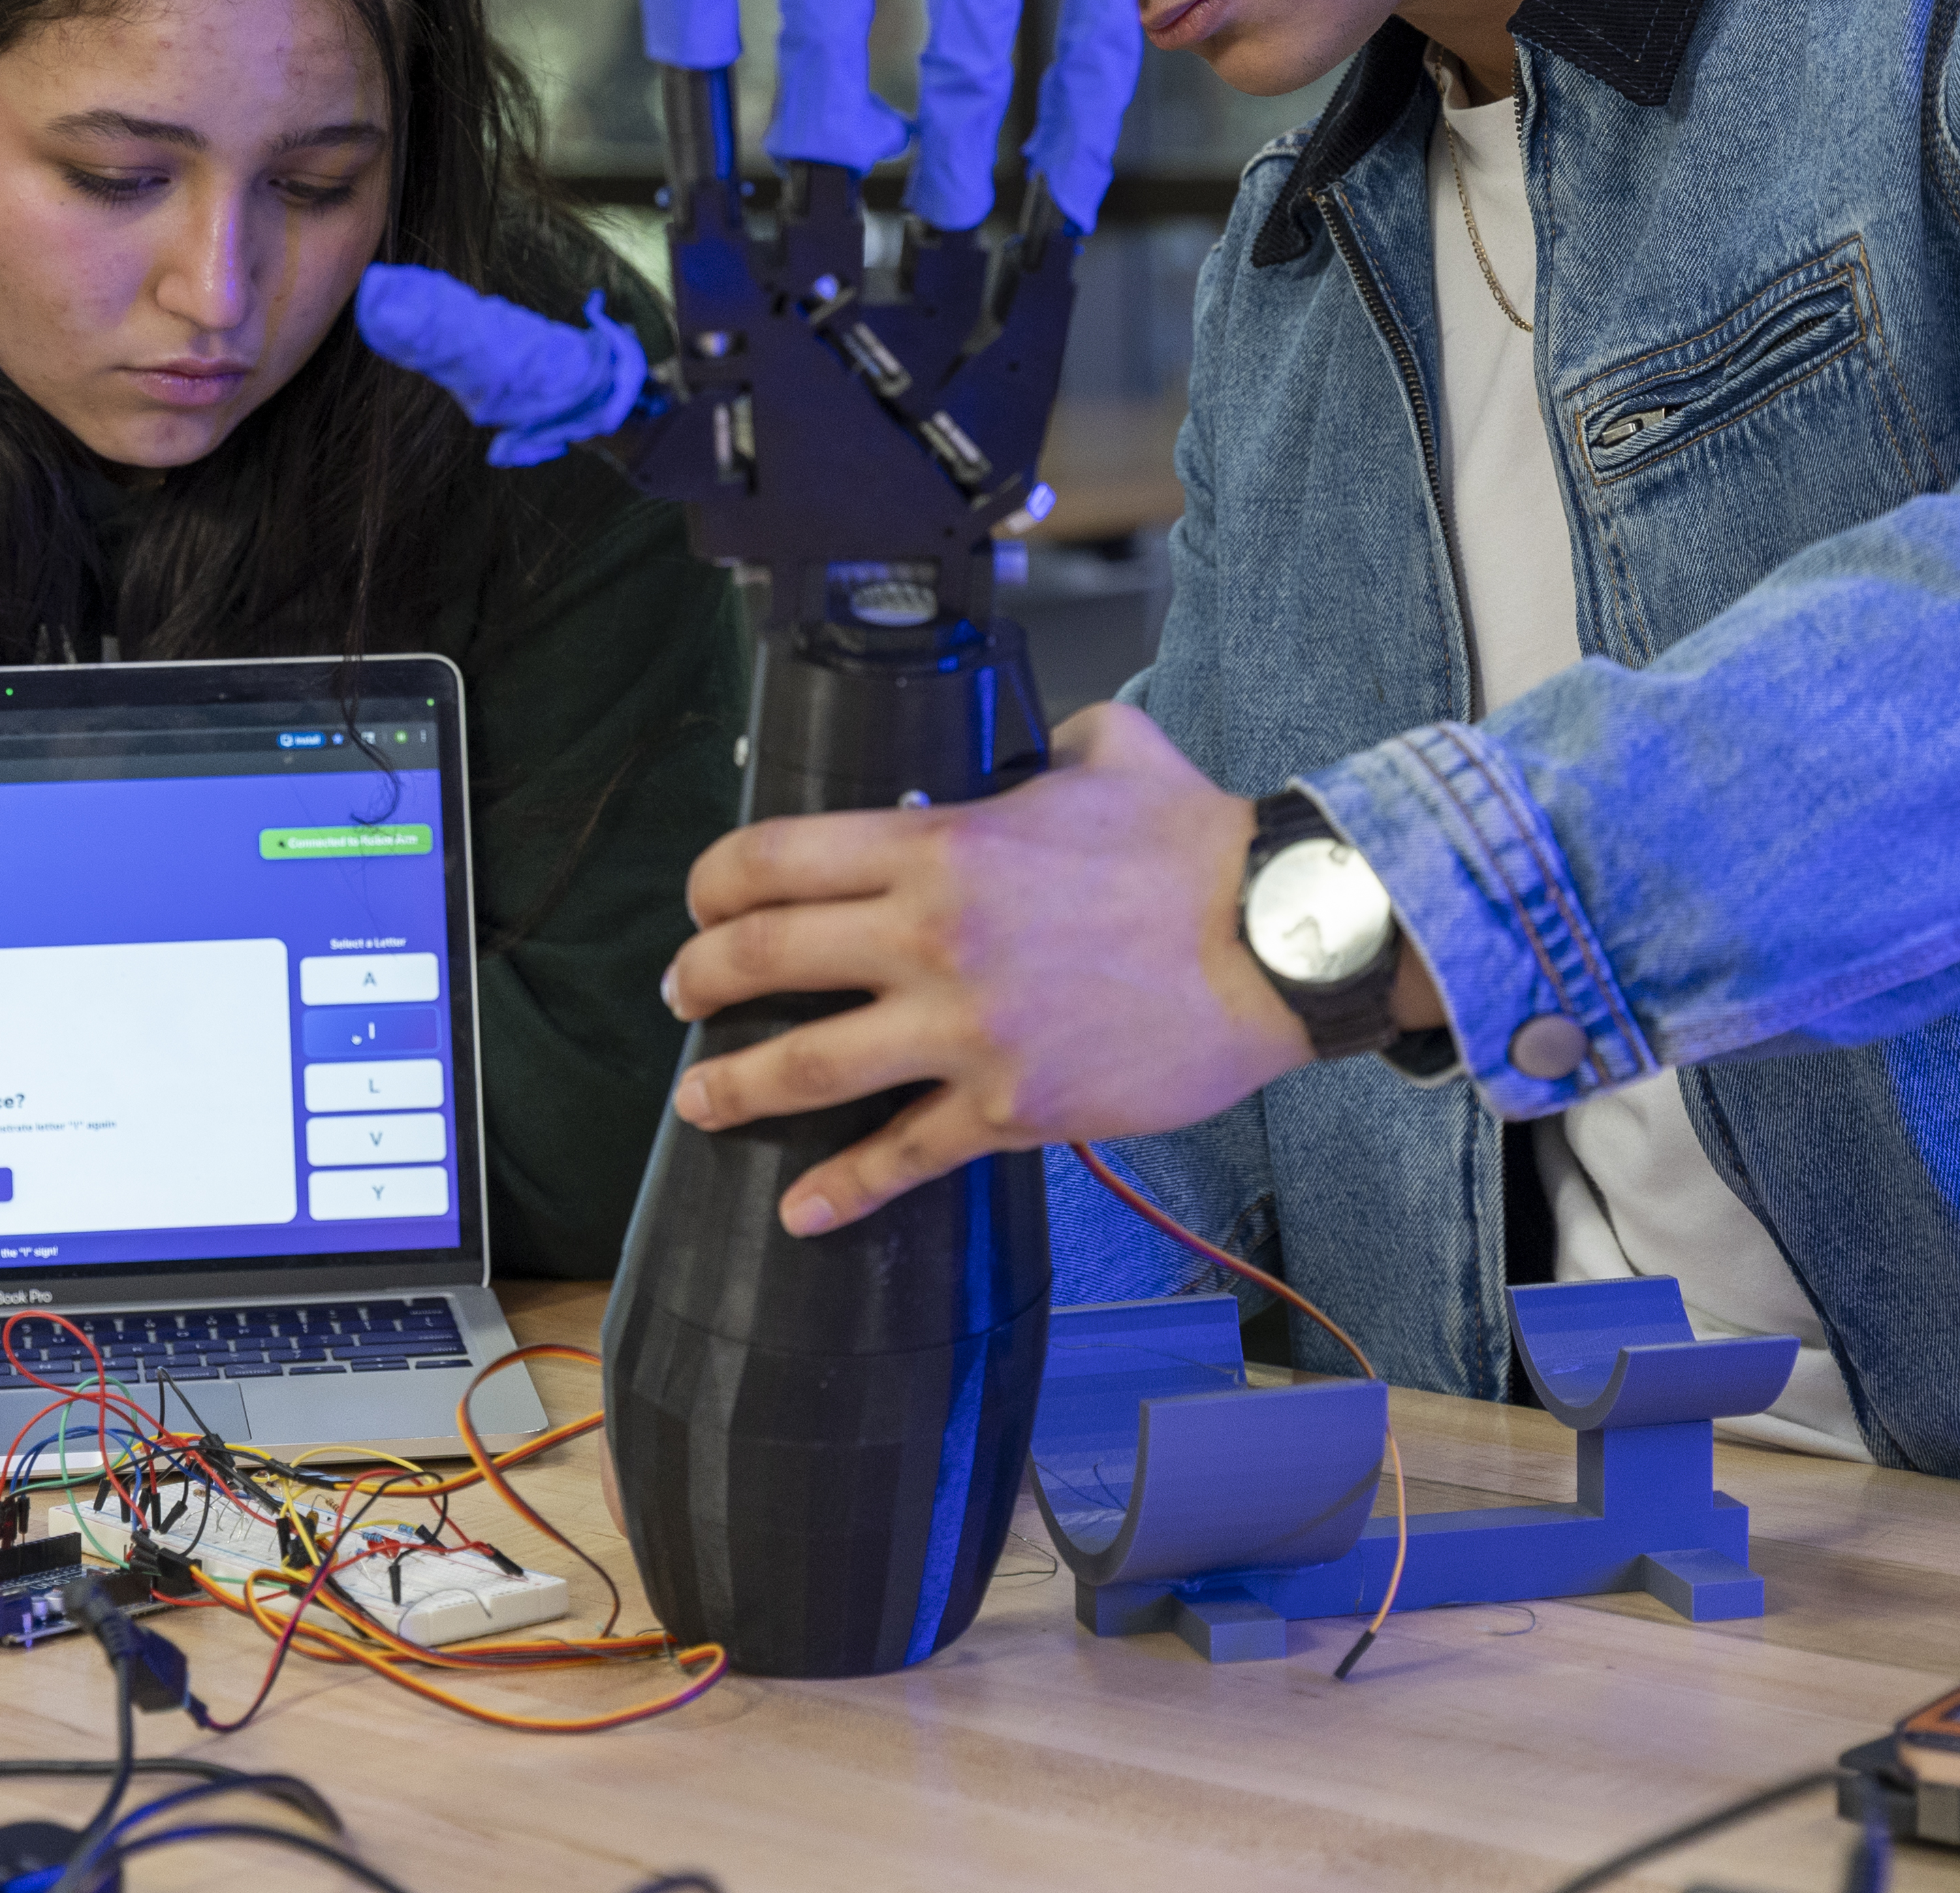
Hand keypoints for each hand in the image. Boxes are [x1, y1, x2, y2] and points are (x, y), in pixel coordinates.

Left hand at [664, 703, 1317, 1235]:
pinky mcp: (1012, 1106)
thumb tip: (1042, 750)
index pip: (774, 857)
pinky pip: (904, 1157)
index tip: (701, 902)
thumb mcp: (1111, 752)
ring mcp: (966, 1030)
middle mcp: (932, 936)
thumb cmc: (1197, 845)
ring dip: (736, 1087)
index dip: (714, 882)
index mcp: (940, 845)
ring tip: (700, 1099)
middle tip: (683, 995)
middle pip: (765, 956)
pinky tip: (803, 1212)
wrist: (1275, 941)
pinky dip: (844, 1191)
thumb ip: (1052, 746)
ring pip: (808, 1066)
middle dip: (702, 979)